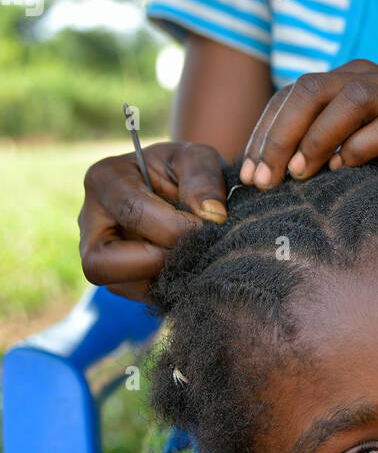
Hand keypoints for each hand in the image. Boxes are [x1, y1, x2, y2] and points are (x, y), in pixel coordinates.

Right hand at [78, 141, 226, 299]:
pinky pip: (136, 294)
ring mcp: (98, 251)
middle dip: (149, 264)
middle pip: (98, 263)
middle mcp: (91, 220)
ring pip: (117, 285)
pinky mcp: (116, 275)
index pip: (131, 211)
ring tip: (193, 256)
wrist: (182, 184)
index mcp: (105, 179)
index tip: (206, 227)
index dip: (174, 226)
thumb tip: (212, 216)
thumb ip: (204, 178)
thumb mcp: (198, 158)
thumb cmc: (185, 168)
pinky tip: (188, 267)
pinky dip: (166, 286)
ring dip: (162, 278)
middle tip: (188, 252)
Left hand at [239, 60, 377, 198]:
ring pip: (345, 98)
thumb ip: (317, 149)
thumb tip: (261, 175)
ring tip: (298, 176)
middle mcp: (372, 77)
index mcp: (348, 79)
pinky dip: (359, 147)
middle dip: (279, 136)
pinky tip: (344, 171)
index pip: (291, 94)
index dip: (264, 132)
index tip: (249, 175)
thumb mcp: (352, 152)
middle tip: (263, 180)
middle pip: (310, 88)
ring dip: (314, 139)